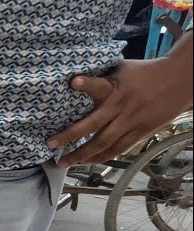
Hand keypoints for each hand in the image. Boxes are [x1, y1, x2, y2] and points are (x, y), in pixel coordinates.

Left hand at [49, 57, 193, 166]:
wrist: (180, 79)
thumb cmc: (144, 72)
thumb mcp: (122, 68)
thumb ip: (102, 75)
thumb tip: (73, 76)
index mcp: (116, 87)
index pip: (100, 85)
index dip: (87, 84)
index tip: (73, 82)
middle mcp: (121, 106)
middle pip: (94, 124)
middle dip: (70, 136)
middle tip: (50, 144)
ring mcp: (131, 121)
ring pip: (104, 143)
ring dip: (82, 155)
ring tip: (64, 162)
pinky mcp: (141, 132)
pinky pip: (119, 149)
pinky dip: (102, 157)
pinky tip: (87, 162)